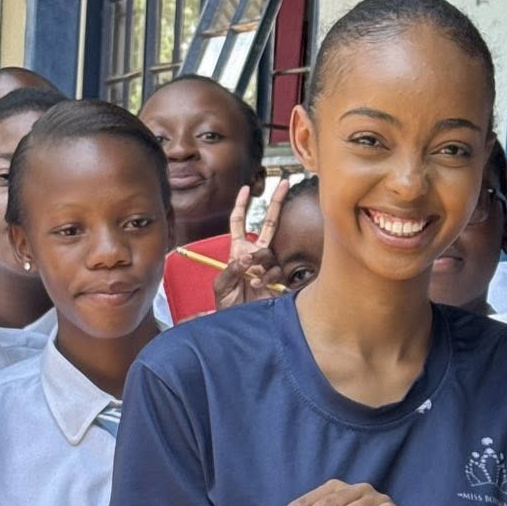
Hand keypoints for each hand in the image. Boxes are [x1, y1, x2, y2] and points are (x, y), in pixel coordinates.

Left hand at [213, 184, 290, 308]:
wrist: (243, 324)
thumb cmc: (228, 305)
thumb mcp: (221, 287)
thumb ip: (230, 270)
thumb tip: (246, 257)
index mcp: (237, 251)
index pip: (238, 222)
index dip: (241, 205)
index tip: (244, 189)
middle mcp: (255, 255)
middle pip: (269, 223)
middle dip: (277, 202)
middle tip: (285, 182)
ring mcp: (268, 265)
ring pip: (269, 251)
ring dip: (259, 263)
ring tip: (251, 280)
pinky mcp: (278, 278)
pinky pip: (277, 269)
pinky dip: (267, 276)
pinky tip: (259, 286)